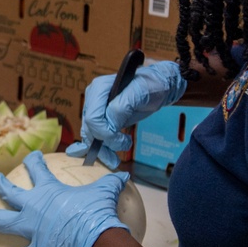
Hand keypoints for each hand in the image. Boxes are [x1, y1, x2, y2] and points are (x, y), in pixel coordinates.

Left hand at [0, 151, 130, 246]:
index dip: (33, 161)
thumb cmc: (97, 211)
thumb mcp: (105, 191)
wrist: (96, 237)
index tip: (31, 157)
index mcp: (48, 191)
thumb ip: (111, 181)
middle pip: (9, 193)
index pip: (37, 169)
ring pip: (1, 222)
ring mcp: (32, 228)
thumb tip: (125, 176)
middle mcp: (34, 207)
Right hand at [65, 60, 186, 167]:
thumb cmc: (150, 85)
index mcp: (98, 89)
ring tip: (114, 161)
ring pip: (91, 135)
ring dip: (102, 150)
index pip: (93, 117)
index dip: (105, 133)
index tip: (122, 139)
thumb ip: (121, 107)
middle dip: (103, 144)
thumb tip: (109, 123)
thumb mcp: (139, 92)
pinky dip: (103, 147)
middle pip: (90, 128)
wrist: (157, 86)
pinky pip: (97, 136)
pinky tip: (110, 155)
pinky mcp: (103, 119)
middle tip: (119, 155)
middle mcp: (93, 99)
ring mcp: (96, 109)